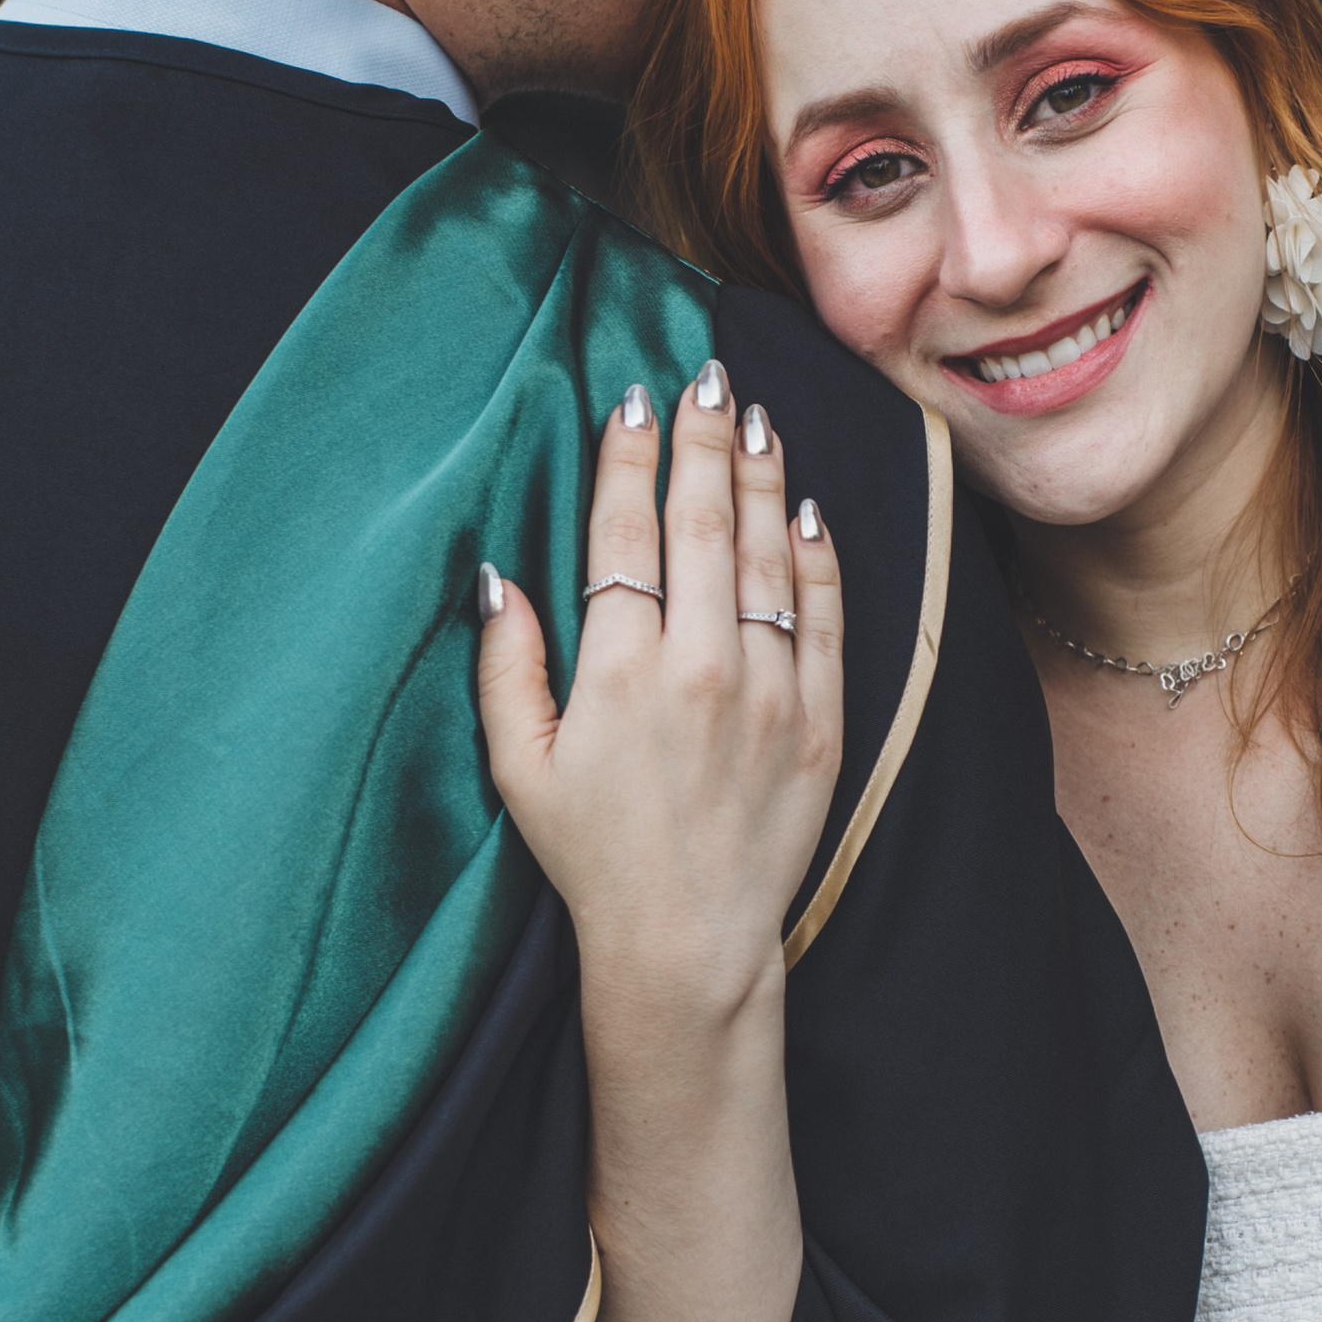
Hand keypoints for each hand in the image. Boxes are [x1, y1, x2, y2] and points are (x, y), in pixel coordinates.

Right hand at [477, 362, 842, 1020]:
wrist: (688, 943)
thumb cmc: (591, 857)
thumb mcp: (520, 766)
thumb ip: (506, 666)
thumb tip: (496, 576)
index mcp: (618, 668)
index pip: (624, 531)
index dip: (631, 457)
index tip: (638, 402)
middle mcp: (700, 663)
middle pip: (702, 521)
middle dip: (705, 440)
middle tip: (708, 379)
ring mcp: (770, 689)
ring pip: (768, 555)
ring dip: (762, 479)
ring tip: (757, 419)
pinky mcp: (821, 721)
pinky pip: (825, 616)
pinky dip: (817, 557)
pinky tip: (807, 511)